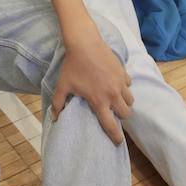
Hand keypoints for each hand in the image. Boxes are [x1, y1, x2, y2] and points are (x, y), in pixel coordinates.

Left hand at [51, 28, 132, 144]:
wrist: (84, 42)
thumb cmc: (73, 65)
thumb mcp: (63, 84)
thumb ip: (59, 103)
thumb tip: (55, 117)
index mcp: (99, 101)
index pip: (110, 125)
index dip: (115, 136)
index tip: (117, 142)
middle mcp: (113, 94)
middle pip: (126, 114)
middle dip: (121, 117)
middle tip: (114, 114)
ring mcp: (120, 82)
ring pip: (130, 100)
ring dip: (125, 103)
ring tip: (116, 100)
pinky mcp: (123, 72)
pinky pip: (129, 84)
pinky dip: (125, 87)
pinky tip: (116, 83)